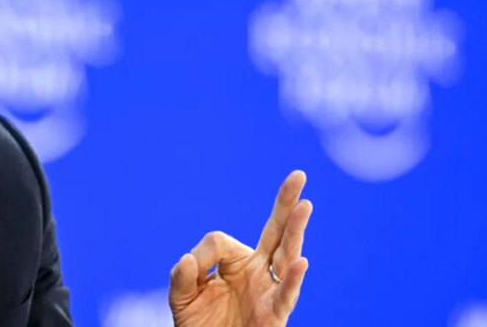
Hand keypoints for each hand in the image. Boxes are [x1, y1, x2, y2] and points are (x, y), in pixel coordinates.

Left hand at [168, 170, 312, 326]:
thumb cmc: (200, 325)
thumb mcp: (181, 298)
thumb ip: (182, 277)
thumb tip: (189, 259)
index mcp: (237, 264)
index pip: (221, 241)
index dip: (203, 254)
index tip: (192, 270)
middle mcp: (258, 273)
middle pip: (276, 233)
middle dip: (286, 205)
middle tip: (298, 176)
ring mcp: (269, 292)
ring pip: (286, 257)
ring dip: (295, 231)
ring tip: (305, 206)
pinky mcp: (274, 315)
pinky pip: (285, 296)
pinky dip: (294, 280)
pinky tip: (301, 261)